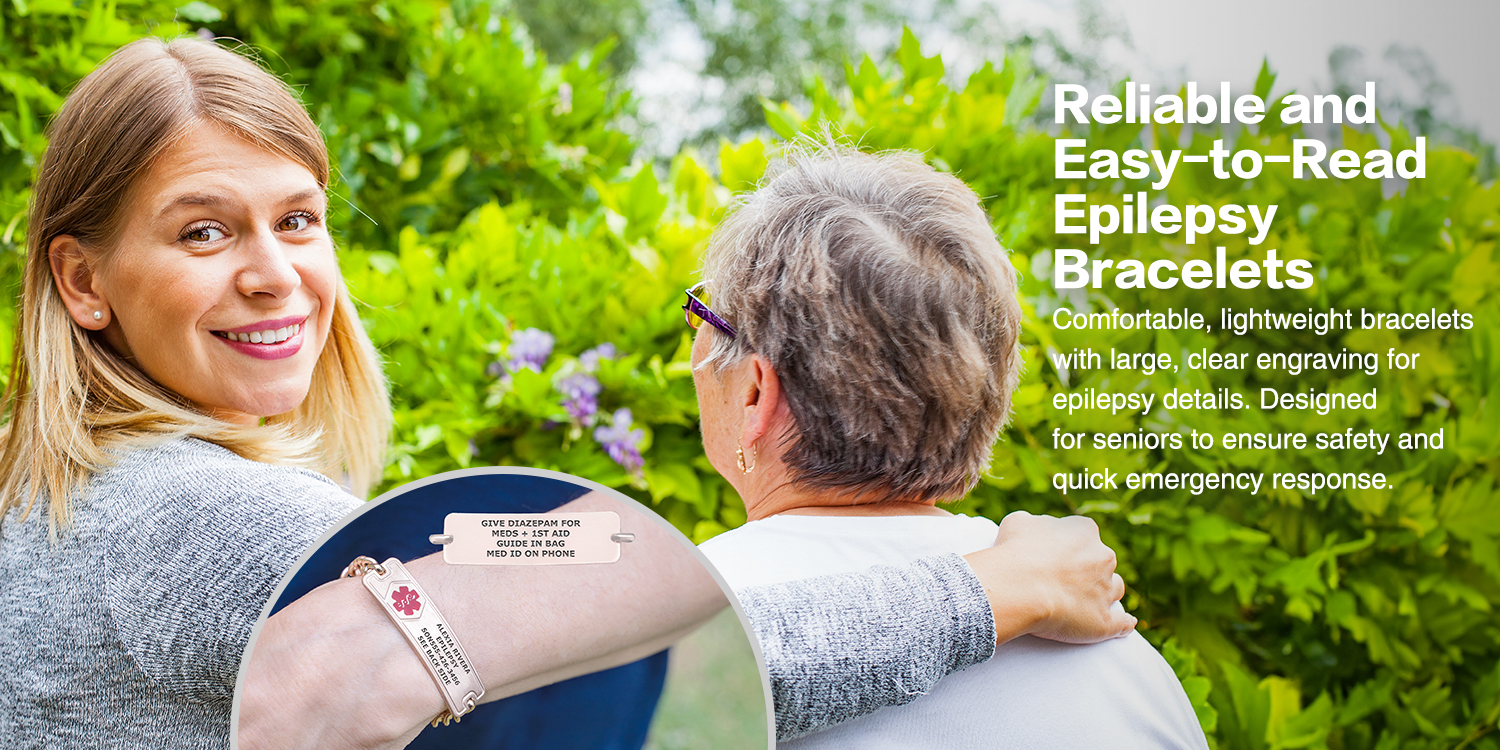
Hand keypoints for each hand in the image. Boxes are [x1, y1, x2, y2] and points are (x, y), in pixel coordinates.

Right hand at [962, 510, 1136, 644]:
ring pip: (1114, 588)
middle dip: (1087, 568)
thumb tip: (1036, 530)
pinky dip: (1123, 624)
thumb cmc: (1015, 553)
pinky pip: (1121, 623)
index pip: (1083, 533)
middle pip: (1101, 561)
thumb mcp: (1017, 523)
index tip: (1053, 555)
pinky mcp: (1104, 620)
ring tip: (1085, 602)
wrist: (1019, 589)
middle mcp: (1102, 557)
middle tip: (1063, 579)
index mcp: (1084, 530)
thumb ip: (1033, 524)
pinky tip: (1124, 626)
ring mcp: (1106, 590)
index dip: (1068, 545)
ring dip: (1104, 593)